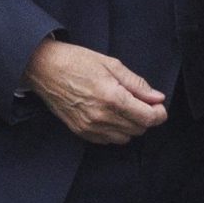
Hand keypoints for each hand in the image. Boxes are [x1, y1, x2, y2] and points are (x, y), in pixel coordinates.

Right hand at [25, 38, 166, 144]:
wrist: (43, 68)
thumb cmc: (76, 62)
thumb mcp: (112, 65)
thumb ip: (137, 84)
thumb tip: (157, 98)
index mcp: (112, 98)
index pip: (148, 118)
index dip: (159, 113)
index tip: (159, 106)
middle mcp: (101, 116)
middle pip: (139, 129)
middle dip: (146, 117)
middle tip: (142, 103)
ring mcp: (89, 126)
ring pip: (125, 137)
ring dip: (131, 125)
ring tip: (124, 108)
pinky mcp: (80, 131)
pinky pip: (107, 140)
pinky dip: (115, 131)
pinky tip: (111, 115)